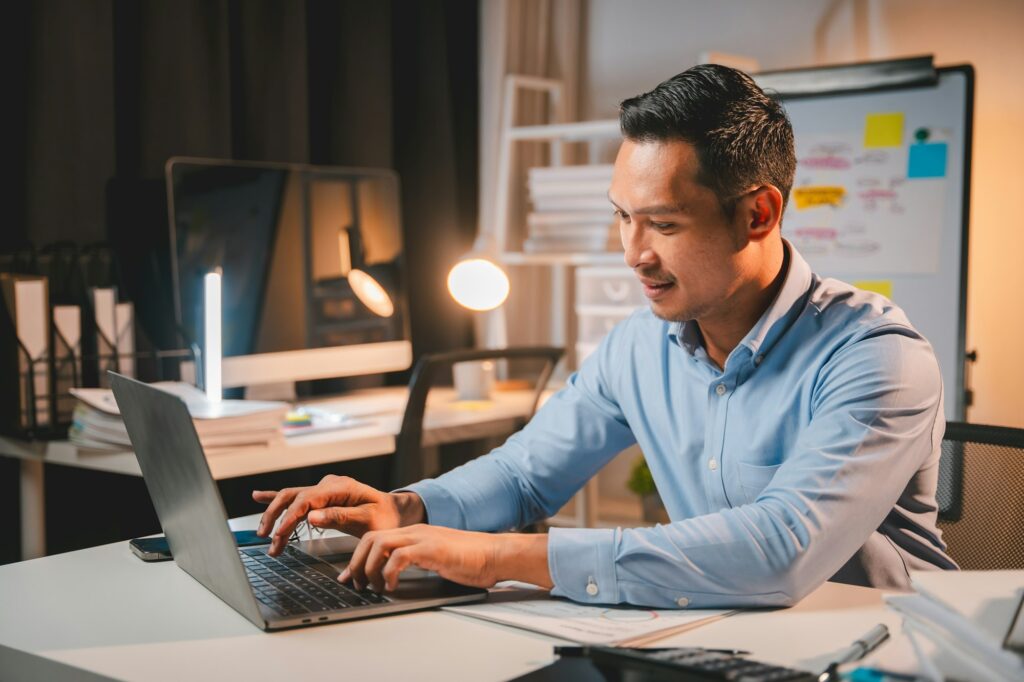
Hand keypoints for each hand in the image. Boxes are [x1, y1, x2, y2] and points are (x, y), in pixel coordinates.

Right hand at [252, 475, 423, 555]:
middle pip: (293, 496)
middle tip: (268, 539)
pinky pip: (296, 496)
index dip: (290, 517)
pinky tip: (258, 497)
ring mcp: (324, 489)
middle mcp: (328, 485)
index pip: (306, 500)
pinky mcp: (322, 497)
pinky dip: (275, 497)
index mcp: (340, 487)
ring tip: (264, 534)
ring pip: (290, 498)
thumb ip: (340, 517)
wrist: (394, 512)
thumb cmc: (384, 518)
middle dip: (276, 518)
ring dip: (275, 515)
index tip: (279, 534)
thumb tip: (311, 516)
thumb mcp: (368, 520)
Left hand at [340, 525, 551, 592]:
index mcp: (414, 533)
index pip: (375, 538)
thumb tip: (394, 578)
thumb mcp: (436, 560)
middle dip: (357, 563)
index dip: (357, 557)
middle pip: (370, 538)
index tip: (350, 576)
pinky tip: (391, 586)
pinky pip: (399, 556)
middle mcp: (415, 532)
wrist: (496, 554)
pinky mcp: (432, 548)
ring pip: (379, 544)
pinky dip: (388, 572)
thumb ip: (416, 563)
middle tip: (356, 583)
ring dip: (369, 568)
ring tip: (373, 586)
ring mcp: (423, 538)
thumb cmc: (471, 560)